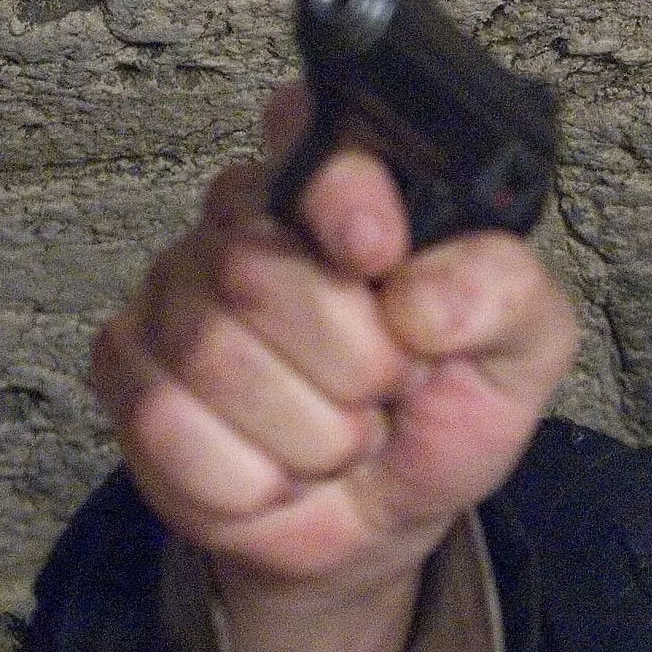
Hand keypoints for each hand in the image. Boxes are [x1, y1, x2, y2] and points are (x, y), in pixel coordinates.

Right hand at [89, 84, 577, 651]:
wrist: (379, 520)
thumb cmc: (440, 413)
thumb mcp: (524, 350)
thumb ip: (505, 293)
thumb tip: (419, 293)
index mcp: (346, 189)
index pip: (308, 131)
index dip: (342, 193)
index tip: (378, 253)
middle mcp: (247, 223)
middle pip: (258, 267)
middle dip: (350, 360)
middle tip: (387, 385)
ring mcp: (175, 295)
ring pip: (214, 355)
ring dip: (309, 429)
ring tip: (343, 431)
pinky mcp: (128, 371)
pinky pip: (168, 423)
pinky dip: (250, 475)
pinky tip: (280, 465)